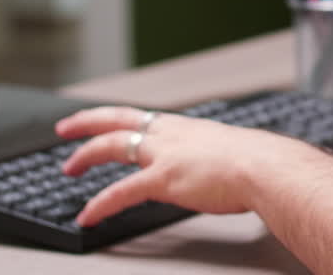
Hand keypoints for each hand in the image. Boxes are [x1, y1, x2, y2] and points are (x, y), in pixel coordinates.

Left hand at [55, 107, 302, 226]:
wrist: (267, 167)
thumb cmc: (261, 163)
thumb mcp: (234, 152)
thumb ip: (219, 158)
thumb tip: (226, 168)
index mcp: (187, 128)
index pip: (143, 117)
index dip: (119, 118)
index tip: (104, 121)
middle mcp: (171, 134)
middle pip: (119, 119)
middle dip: (88, 122)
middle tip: (65, 128)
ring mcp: (165, 154)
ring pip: (112, 145)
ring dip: (84, 156)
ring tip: (68, 168)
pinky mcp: (163, 179)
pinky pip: (120, 192)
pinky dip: (99, 204)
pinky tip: (87, 215)